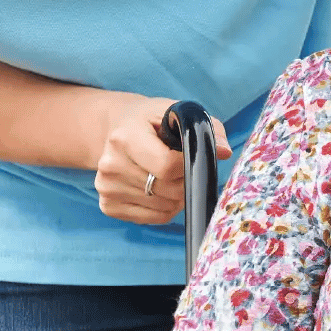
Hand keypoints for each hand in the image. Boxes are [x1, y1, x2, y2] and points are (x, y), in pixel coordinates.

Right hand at [94, 98, 232, 225]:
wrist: (116, 130)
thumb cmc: (151, 122)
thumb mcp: (175, 113)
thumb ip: (205, 128)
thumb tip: (224, 151)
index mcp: (125, 137)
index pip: (167, 167)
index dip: (188, 166)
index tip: (190, 156)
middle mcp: (111, 164)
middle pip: (168, 190)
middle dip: (185, 182)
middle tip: (181, 167)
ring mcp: (106, 187)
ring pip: (164, 207)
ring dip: (177, 197)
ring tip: (168, 176)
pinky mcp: (108, 205)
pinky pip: (153, 218)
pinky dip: (165, 208)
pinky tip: (158, 189)